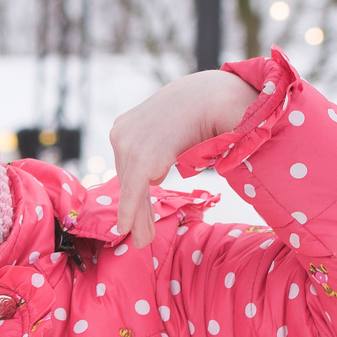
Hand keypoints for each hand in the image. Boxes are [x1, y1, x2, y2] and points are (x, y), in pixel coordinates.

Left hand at [107, 67, 266, 245]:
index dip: (131, 194)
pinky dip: (131, 211)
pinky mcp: (140, 158)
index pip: (126, 167)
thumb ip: (159, 150)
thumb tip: (155, 177)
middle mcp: (122, 133)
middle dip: (136, 209)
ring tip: (142, 239)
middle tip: (140, 237)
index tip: (131, 218)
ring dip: (139, 216)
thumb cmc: (199, 111)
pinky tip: (127, 229)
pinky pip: (133, 191)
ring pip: (131, 188)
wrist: (214, 97)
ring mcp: (127, 143)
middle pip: (127, 179)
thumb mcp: (170, 132)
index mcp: (127, 125)